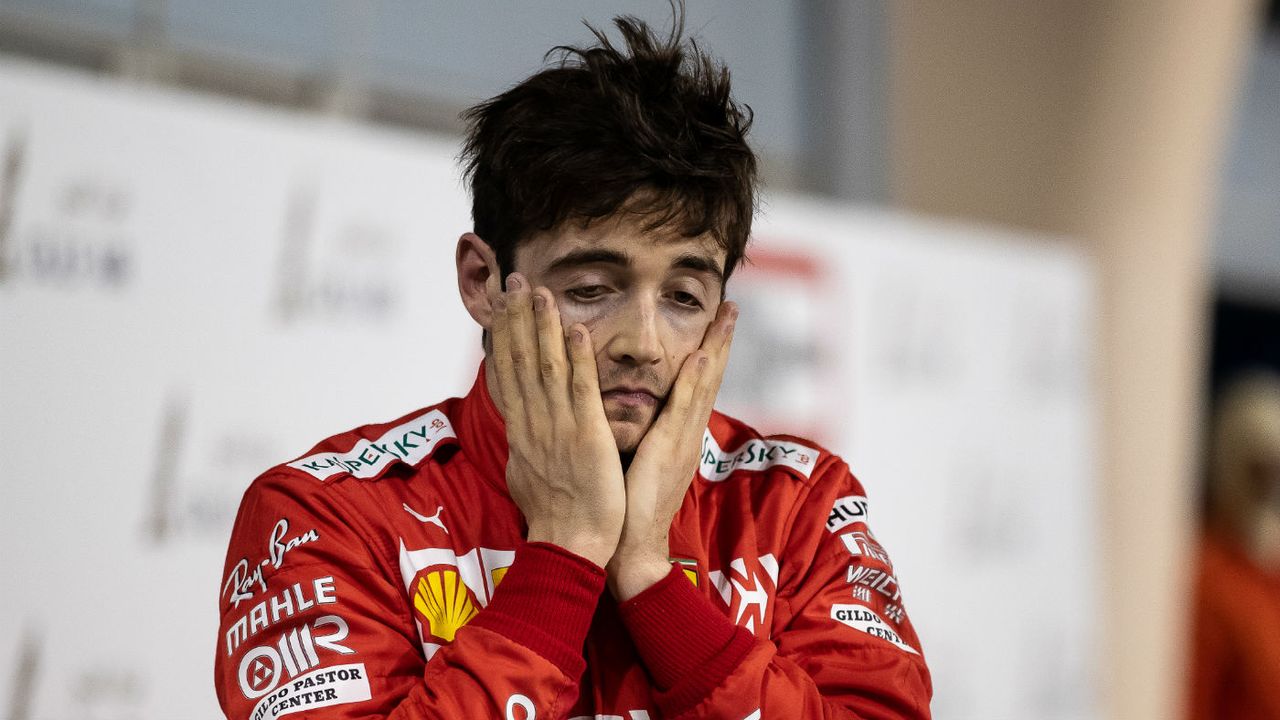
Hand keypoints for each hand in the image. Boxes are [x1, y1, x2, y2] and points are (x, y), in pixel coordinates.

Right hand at [488, 272, 625, 567]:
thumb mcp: (526, 475)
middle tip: (513, 281)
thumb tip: (517, 432)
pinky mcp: (587, 437)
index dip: (504, 337)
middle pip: (521, 362)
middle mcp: (534, 424)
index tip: (501, 306)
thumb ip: (525, 447)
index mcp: (523, 432)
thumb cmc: (555, 517)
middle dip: (516, 319)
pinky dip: (578, 359)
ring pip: (547, 368)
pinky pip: (581, 391)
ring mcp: (559, 429)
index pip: (509, 374)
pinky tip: (576, 329)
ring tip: (539, 292)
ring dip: (542, 327)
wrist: (571, 546)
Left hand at [608, 301, 737, 599]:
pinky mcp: (669, 451)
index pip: (697, 385)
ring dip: (715, 348)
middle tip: (732, 306)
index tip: (715, 322)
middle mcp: (686, 434)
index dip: (709, 352)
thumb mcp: (638, 463)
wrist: (631, 548)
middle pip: (709, 378)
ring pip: (702, 386)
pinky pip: (683, 410)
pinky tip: (699, 356)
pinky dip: (693, 382)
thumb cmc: (626, 509)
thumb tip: (636, 415)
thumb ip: (643, 436)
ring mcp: (682, 442)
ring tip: (725, 316)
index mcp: (678, 436)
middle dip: (721, 341)